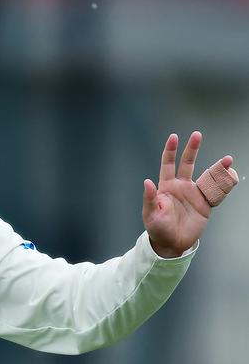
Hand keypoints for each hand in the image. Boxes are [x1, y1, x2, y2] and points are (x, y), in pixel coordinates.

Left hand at [142, 131, 235, 257]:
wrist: (172, 243)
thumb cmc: (158, 228)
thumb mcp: (150, 214)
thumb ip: (150, 198)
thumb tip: (147, 181)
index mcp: (166, 186)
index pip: (168, 164)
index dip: (170, 151)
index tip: (174, 137)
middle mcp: (181, 187)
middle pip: (187, 164)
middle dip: (192, 149)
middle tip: (197, 135)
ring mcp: (194, 194)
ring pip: (206, 176)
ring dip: (217, 168)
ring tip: (227, 160)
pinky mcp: (205, 204)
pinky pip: (217, 192)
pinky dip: (225, 184)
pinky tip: (232, 176)